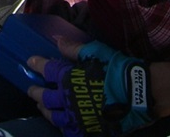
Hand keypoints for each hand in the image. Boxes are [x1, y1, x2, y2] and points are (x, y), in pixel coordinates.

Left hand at [28, 39, 153, 135]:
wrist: (139, 94)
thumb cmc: (116, 69)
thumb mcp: (95, 52)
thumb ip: (73, 48)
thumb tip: (56, 40)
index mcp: (68, 78)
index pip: (47, 70)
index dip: (37, 64)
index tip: (30, 61)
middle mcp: (69, 99)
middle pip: (45, 97)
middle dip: (36, 92)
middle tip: (31, 89)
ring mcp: (78, 118)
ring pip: (54, 117)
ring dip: (45, 111)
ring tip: (41, 108)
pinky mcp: (89, 130)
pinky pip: (70, 132)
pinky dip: (63, 127)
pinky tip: (61, 124)